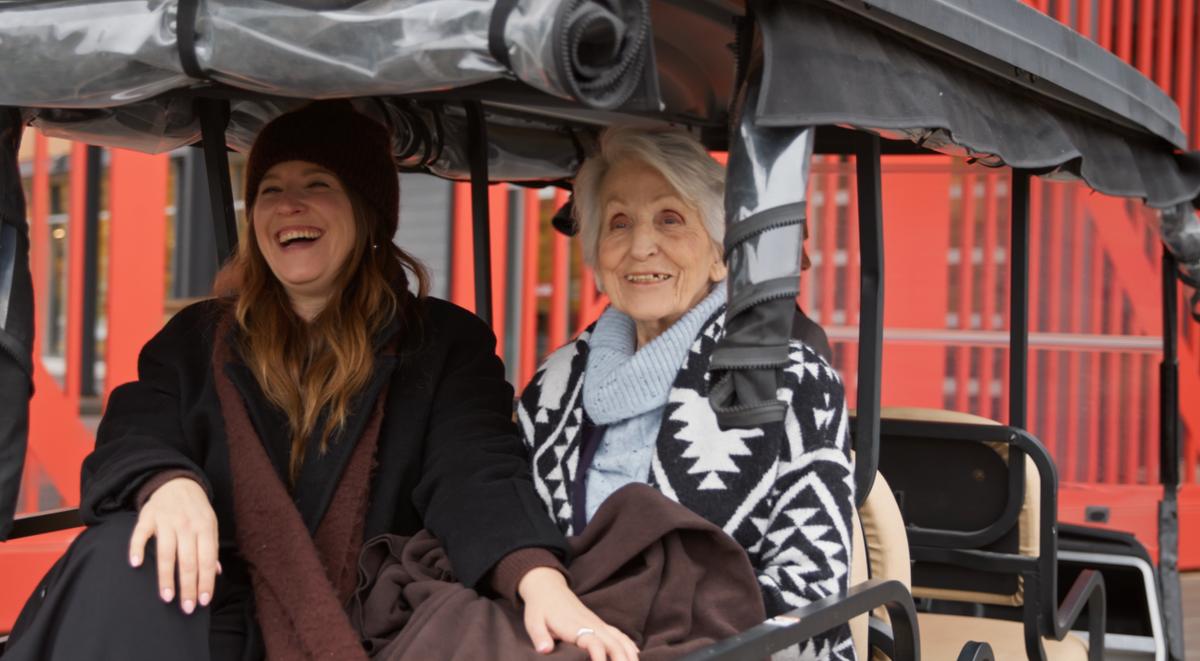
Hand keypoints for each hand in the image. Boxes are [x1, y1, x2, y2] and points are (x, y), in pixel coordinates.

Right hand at [128, 477, 218, 614]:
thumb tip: (215, 573)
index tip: (204, 601)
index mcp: (205, 528)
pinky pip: (141, 534)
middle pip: (188, 560)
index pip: (206, 559)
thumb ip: (211, 548)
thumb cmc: (195, 510)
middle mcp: (186, 525)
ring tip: (167, 597)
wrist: (177, 482)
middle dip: (188, 586)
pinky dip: (137, 548)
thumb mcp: (210, 524)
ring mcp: (166, 520)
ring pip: (166, 552)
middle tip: (187, 607)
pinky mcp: (147, 517)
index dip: (205, 581)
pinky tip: (135, 564)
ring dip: (166, 577)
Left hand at [518, 567, 638, 660]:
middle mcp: (591, 625)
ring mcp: (598, 624)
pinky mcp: (599, 624)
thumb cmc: (540, 608)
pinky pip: (618, 634)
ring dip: (628, 654)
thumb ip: (539, 636)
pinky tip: (635, 656)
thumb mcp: (533, 621)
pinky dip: (628, 645)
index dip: (600, 657)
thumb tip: (545, 650)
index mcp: (575, 626)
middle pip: (613, 643)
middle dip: (621, 660)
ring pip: (619, 639)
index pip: (593, 642)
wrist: (548, 588)